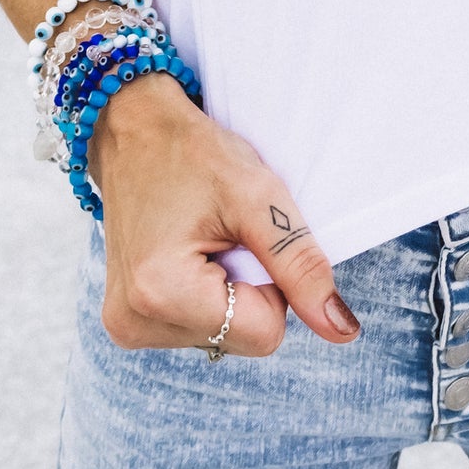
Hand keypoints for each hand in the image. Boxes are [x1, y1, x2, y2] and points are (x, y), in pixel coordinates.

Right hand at [89, 73, 361, 354]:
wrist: (134, 130)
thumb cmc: (194, 153)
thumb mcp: (257, 196)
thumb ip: (300, 265)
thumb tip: (342, 330)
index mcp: (161, 293)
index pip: (265, 334)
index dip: (274, 285)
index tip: (246, 235)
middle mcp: (134, 323)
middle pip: (242, 338)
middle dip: (249, 288)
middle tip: (221, 232)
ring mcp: (125, 326)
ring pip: (222, 336)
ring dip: (227, 289)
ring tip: (201, 237)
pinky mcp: (127, 321)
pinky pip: (198, 328)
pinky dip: (206, 294)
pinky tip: (187, 251)